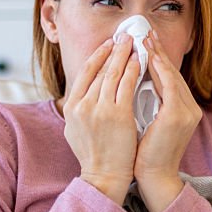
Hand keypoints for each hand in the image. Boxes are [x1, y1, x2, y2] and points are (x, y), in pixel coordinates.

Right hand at [62, 35, 141, 203]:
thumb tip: (81, 94)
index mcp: (71, 107)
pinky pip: (127, 85)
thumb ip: (78, 110)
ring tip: (134, 42)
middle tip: (124, 35)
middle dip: (114, 50)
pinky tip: (140, 60)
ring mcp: (100, 109)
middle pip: (100, 69)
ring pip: (114, 73)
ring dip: (125, 54)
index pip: (85, 73)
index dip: (98, 55)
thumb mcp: (74, 130)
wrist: (104, 176)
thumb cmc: (94, 156)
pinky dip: (134, 70)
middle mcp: (82, 105)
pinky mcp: (118, 114)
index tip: (108, 44)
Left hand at [134, 34, 202, 211]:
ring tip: (144, 38)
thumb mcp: (149, 124)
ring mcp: (186, 112)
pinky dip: (158, 70)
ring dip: (157, 55)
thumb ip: (148, 105)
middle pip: (172, 73)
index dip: (158, 59)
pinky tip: (148, 57)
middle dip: (157, 51)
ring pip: (170, 75)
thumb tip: (132, 85)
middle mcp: (190, 109)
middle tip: (145, 32)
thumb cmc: (146, 154)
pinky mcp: (177, 117)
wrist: (154, 178)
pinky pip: (168, 86)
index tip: (145, 42)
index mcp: (184, 111)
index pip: (169, 79)